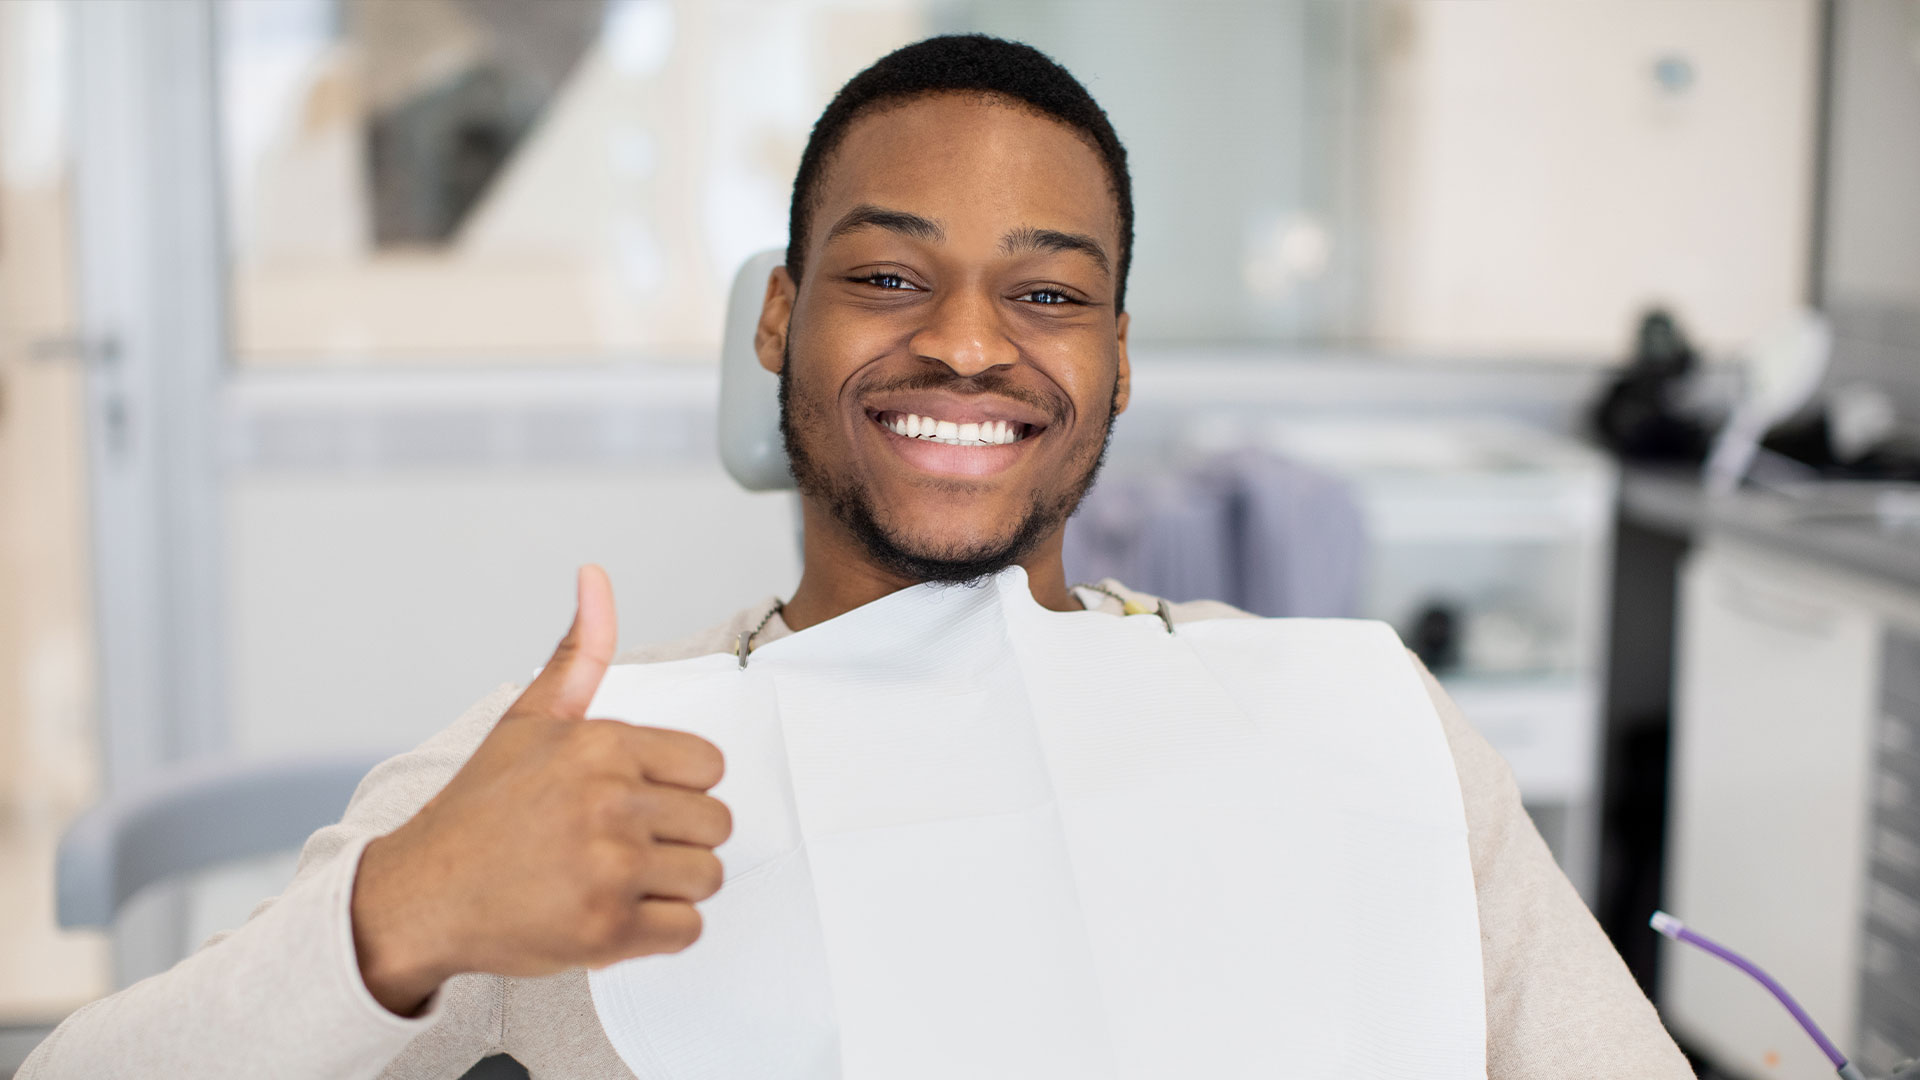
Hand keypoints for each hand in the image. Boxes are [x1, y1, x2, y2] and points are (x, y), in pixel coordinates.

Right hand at [351, 565, 730, 1015]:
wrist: (419, 896)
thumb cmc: (480, 809)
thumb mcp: (527, 718)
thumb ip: (580, 652)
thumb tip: (595, 574)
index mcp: (602, 746)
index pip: (710, 766)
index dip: (678, 787)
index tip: (636, 800)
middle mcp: (610, 803)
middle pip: (716, 824)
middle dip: (677, 839)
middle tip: (622, 845)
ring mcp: (610, 870)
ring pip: (708, 877)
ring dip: (670, 887)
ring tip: (616, 880)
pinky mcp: (606, 932)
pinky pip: (687, 931)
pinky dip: (658, 932)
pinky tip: (614, 914)